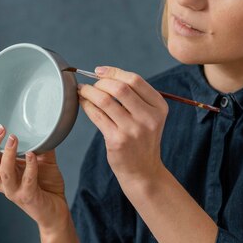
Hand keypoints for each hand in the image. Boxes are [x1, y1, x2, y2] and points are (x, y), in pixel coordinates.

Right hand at [0, 122, 68, 231]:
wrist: (56, 212)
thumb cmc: (47, 186)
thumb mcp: (42, 161)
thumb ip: (40, 146)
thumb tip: (45, 126)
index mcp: (2, 173)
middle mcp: (3, 183)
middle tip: (0, 128)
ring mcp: (14, 191)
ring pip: (3, 172)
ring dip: (8, 153)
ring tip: (14, 137)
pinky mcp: (28, 197)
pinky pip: (27, 180)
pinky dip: (29, 166)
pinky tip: (32, 155)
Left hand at [78, 66, 168, 187]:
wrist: (143, 171)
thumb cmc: (142, 141)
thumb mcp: (150, 117)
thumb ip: (136, 97)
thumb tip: (104, 75)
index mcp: (159, 107)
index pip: (135, 80)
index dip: (114, 72)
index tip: (100, 71)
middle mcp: (148, 118)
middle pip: (120, 88)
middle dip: (101, 82)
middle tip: (92, 84)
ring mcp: (133, 130)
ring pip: (105, 100)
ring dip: (89, 92)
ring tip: (83, 91)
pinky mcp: (117, 140)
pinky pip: (97, 116)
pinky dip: (87, 105)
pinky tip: (83, 103)